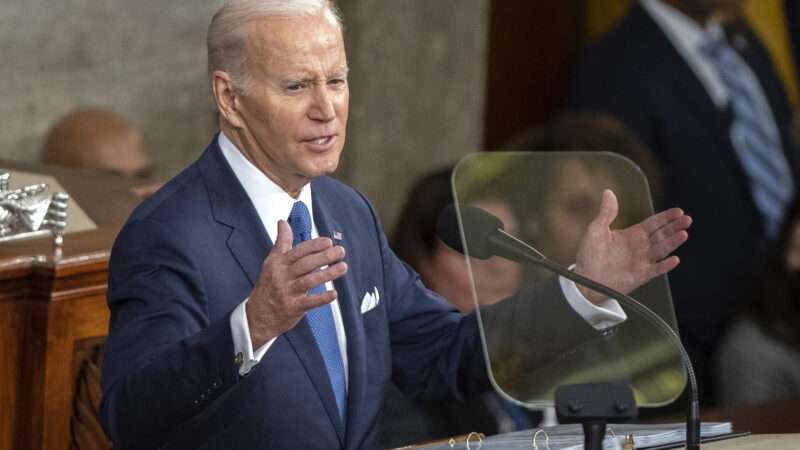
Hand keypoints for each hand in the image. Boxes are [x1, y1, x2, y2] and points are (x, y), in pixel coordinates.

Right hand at [246, 220, 347, 347]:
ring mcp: (288, 292)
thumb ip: (281, 243)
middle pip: (306, 264)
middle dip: (324, 256)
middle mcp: (283, 276)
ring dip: (328, 274)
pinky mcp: (293, 308)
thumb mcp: (271, 262)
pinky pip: (310, 302)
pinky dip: (322, 298)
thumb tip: (283, 223)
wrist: (256, 316)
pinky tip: (334, 293)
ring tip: (342, 267)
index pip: (298, 251)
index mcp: (278, 264)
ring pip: (310, 281)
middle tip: (340, 251)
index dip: (314, 245)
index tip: (328, 241)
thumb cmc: (267, 287)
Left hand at [574, 189, 690, 303]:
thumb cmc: (588, 256)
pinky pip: (656, 270)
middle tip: (686, 220)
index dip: (665, 217)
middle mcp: (639, 247)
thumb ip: (606, 212)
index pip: (652, 223)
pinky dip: (665, 265)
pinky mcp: (640, 276)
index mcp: (631, 235)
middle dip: (674, 227)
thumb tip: (608, 193)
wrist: (584, 280)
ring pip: (661, 250)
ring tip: (683, 234)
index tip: (678, 211)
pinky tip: (674, 259)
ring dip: (672, 242)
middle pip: (661, 235)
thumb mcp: (595, 230)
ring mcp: (641, 261)